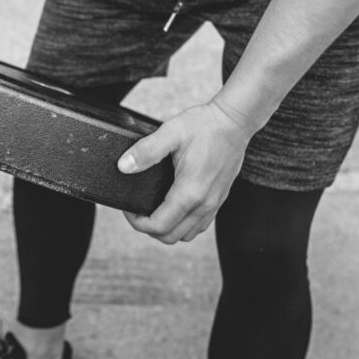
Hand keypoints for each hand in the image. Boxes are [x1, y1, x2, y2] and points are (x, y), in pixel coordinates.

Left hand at [117, 100, 256, 244]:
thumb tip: (124, 166)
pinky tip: (174, 208)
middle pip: (171, 236)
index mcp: (190, 192)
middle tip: (138, 210)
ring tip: (154, 210)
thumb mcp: (170, 133)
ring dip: (167, 229)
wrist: (234, 121)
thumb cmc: (205, 126)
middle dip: (149, 228)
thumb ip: (146, 151)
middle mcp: (204, 204)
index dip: (137, 222)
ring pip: (187, 234)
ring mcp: (214, 204)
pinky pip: (200, 225)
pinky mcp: (220, 199)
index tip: (129, 209)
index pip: (158, 226)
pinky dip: (184, 224)